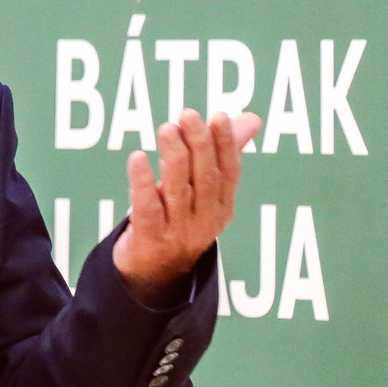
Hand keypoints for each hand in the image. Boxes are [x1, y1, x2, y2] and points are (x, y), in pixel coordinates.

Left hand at [113, 109, 262, 305]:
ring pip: (178, 190)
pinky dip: (142, 182)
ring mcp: (178, 232)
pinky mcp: (151, 238)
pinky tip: (137, 158)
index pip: (229, 172)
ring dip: (173, 156)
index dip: (225, 144)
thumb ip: (223, 154)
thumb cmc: (180, 219)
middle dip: (199, 144)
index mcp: (222, 207)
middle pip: (205, 179)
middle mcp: (204, 221)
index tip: (219, 116)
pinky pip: (147, 208)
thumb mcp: (204, 192)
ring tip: (166, 128)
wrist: (152, 272)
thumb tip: (250, 119)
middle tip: (188, 115)